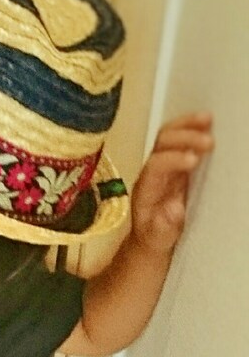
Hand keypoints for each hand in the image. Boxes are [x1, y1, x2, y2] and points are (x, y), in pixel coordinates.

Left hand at [130, 112, 213, 256]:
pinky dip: (194, 128)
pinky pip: (181, 139)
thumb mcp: (157, 238)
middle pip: (161, 143)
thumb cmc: (154, 237)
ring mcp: (164, 163)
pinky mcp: (176, 162)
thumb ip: (163, 226)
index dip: (173, 160)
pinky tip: (209, 123)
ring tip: (209, 119)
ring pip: (169, 135)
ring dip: (188, 125)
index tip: (194, 160)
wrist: (151, 236)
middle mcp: (152, 170)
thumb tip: (174, 208)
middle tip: (209, 141)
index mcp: (146, 187)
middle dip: (183, 138)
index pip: (155, 165)